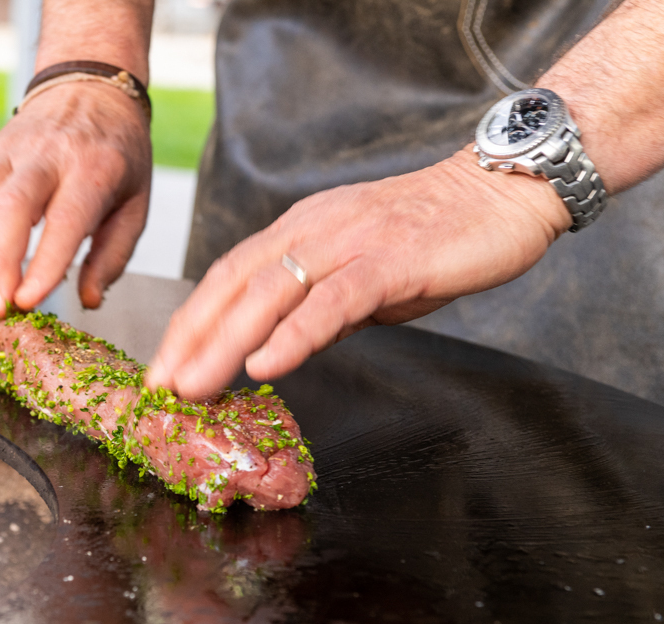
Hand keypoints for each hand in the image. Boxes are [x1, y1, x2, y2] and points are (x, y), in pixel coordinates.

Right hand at [0, 82, 151, 317]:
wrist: (91, 89)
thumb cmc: (117, 158)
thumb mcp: (135, 205)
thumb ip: (112, 256)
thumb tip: (88, 300)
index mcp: (94, 167)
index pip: (64, 218)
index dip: (42, 263)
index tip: (27, 301)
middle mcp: (48, 154)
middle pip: (10, 206)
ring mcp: (10, 150)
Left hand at [146, 149, 571, 398]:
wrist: (503, 194)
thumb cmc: (436, 237)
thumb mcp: (362, 277)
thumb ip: (319, 308)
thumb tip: (283, 347)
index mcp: (299, 232)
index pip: (227, 278)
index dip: (190, 324)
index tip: (165, 367)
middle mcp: (311, 231)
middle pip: (232, 286)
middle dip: (190, 340)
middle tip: (160, 389)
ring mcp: (347, 242)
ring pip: (269, 294)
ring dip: (224, 345)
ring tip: (193, 388)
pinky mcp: (388, 260)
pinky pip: (331, 301)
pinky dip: (294, 334)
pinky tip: (265, 365)